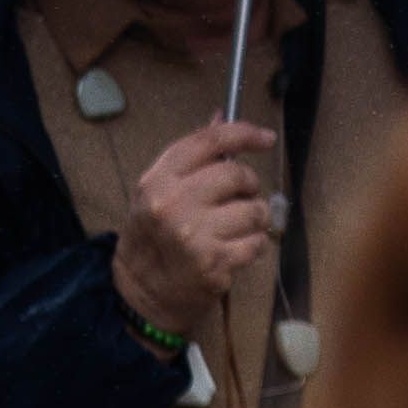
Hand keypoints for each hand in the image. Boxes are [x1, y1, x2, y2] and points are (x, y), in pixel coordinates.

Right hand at [110, 118, 280, 345]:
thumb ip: (191, 156)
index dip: (242, 134)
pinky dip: (254, 246)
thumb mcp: (158, 191)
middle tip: (238, 199)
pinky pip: (259, 242)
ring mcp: (194, 235)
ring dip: (254, 219)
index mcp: (157, 181)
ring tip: (233, 229)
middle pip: (237, 175)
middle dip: (248, 186)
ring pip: (256, 209)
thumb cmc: (153, 237)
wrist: (141, 292)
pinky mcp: (214, 262)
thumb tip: (221, 115)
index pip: (208, 142)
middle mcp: (173, 204)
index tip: (265, 138)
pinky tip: (233, 251)